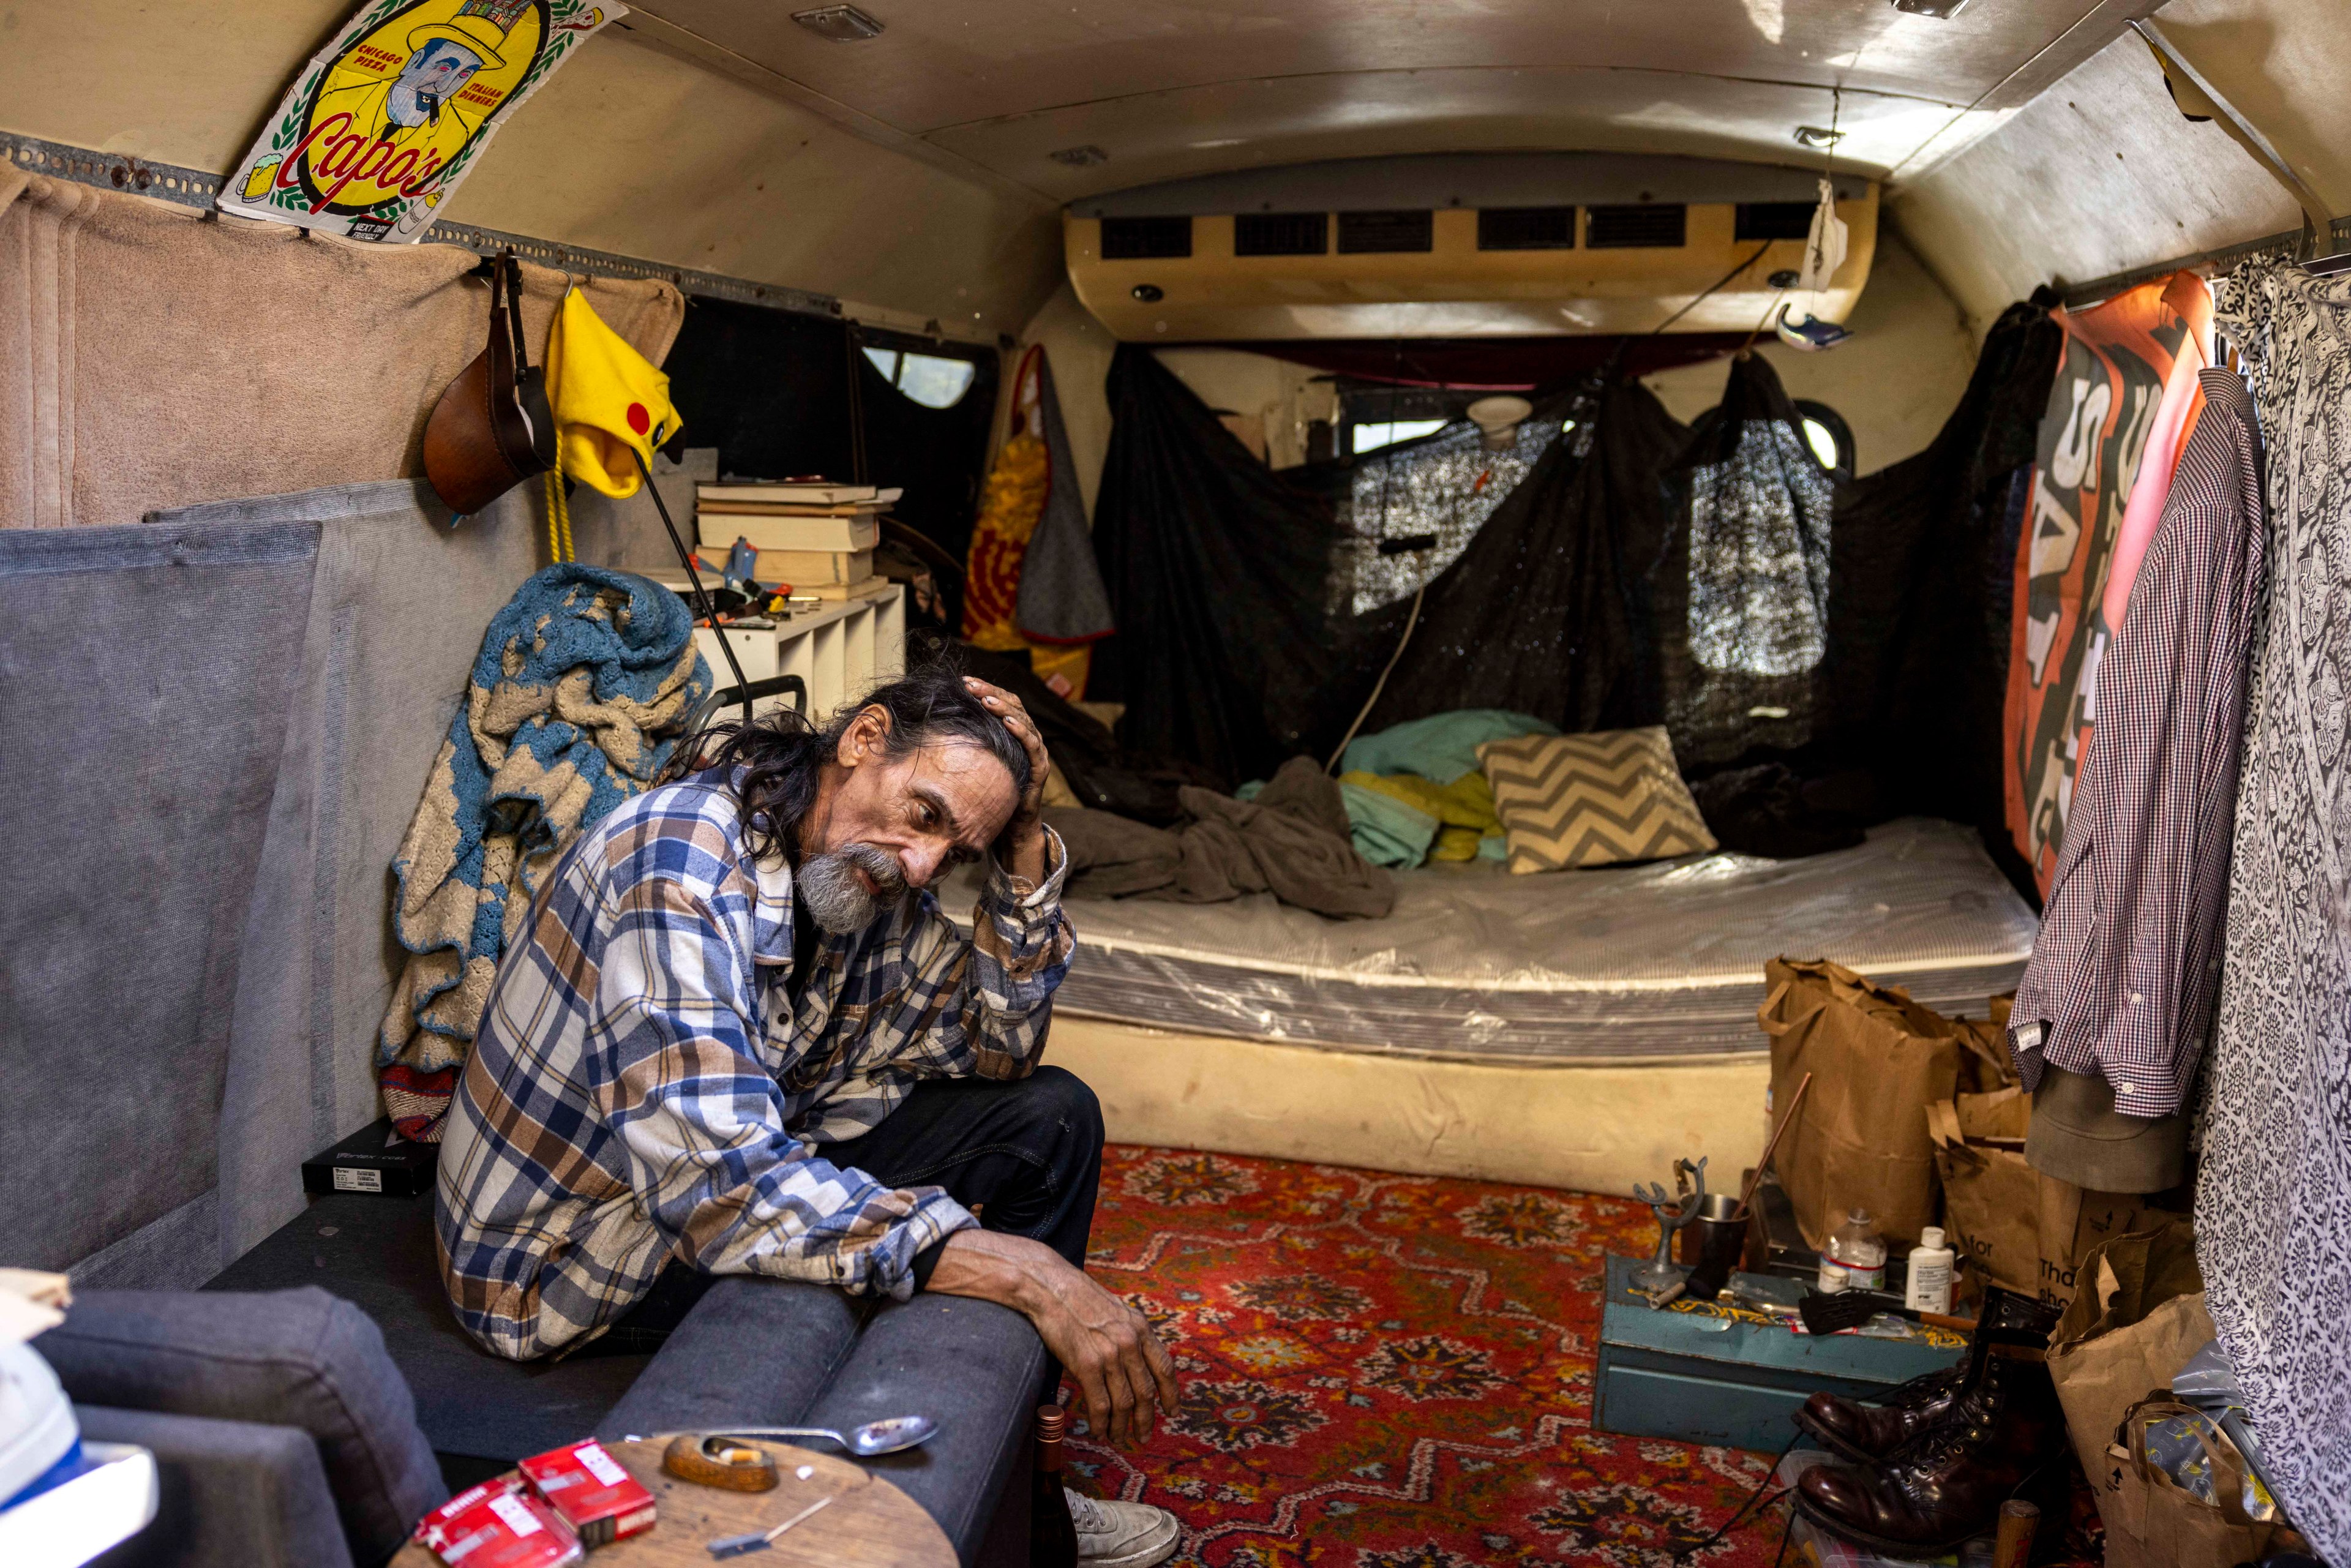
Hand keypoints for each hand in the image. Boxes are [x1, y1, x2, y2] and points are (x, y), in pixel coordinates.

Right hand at [925, 1230, 1178, 1445]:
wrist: (1050, 1287)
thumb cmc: (1078, 1299)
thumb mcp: (1116, 1311)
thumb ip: (1129, 1336)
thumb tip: (1134, 1365)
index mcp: (1141, 1327)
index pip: (1164, 1368)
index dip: (1171, 1394)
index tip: (1172, 1412)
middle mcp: (1130, 1342)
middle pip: (1146, 1392)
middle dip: (1146, 1419)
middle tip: (1143, 1436)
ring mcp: (1110, 1354)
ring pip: (1124, 1403)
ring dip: (1122, 1426)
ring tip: (1119, 1439)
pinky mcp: (1087, 1364)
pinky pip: (1099, 1404)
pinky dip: (1100, 1423)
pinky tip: (1098, 1431)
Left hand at [962, 677, 1051, 869]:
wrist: (1011, 825)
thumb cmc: (991, 791)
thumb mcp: (976, 761)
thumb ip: (967, 742)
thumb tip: (934, 723)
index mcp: (1013, 731)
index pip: (1002, 701)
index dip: (985, 689)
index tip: (964, 682)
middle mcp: (1027, 737)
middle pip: (1013, 704)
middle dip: (991, 693)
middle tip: (971, 685)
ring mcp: (1036, 751)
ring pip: (1023, 720)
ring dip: (1004, 708)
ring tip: (987, 700)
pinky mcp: (1040, 768)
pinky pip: (1032, 745)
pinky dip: (1021, 731)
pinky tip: (1008, 722)